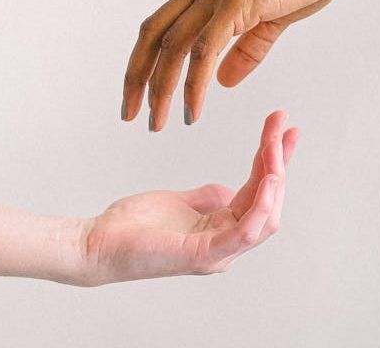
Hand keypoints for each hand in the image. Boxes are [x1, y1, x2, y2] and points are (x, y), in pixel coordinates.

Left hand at [74, 110, 298, 285]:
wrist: (97, 243)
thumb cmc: (131, 227)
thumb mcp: (177, 202)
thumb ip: (206, 198)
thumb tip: (228, 190)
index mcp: (221, 231)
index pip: (259, 193)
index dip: (273, 160)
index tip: (282, 128)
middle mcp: (226, 244)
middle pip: (268, 201)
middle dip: (279, 160)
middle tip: (282, 124)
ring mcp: (218, 252)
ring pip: (265, 216)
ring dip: (275, 176)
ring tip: (274, 144)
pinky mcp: (205, 255)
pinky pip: (246, 230)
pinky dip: (262, 204)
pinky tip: (269, 177)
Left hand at [122, 0, 364, 130]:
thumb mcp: (270, 20)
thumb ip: (244, 50)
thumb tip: (221, 81)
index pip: (158, 28)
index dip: (142, 62)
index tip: (137, 96)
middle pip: (152, 37)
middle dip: (137, 79)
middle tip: (130, 116)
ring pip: (173, 47)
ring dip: (161, 89)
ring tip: (159, 123)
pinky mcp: (238, 0)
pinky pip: (205, 50)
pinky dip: (194, 84)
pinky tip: (192, 110)